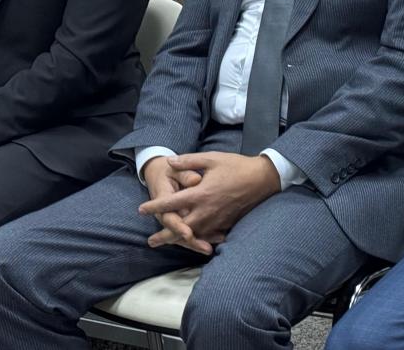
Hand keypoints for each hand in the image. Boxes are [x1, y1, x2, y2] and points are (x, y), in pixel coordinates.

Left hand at [140, 153, 280, 254]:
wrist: (262, 179)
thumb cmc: (236, 166)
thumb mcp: (211, 158)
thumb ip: (188, 161)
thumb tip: (170, 162)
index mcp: (199, 194)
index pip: (171, 203)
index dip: (154, 207)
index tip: (141, 210)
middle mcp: (206, 211)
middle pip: (179, 228)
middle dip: (164, 235)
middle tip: (150, 242)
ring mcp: (216, 220)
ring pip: (193, 235)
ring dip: (178, 241)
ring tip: (167, 244)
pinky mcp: (226, 224)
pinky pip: (209, 236)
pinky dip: (199, 240)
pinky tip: (194, 242)